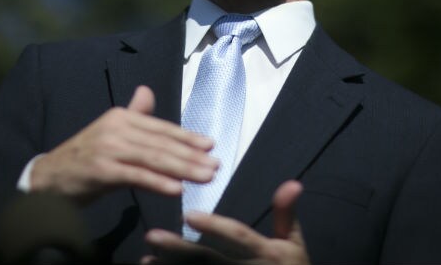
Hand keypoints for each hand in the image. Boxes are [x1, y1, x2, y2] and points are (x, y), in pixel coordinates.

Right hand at [29, 85, 217, 202]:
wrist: (50, 176)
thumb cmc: (87, 156)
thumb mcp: (111, 132)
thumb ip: (134, 115)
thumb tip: (147, 92)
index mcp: (122, 116)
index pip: (161, 127)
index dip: (187, 137)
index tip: (210, 145)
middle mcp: (117, 128)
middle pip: (161, 143)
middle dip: (191, 155)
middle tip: (215, 166)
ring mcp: (108, 148)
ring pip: (153, 158)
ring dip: (183, 168)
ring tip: (205, 176)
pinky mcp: (101, 170)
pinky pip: (136, 176)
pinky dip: (158, 182)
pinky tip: (177, 189)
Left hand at [142, 180, 309, 264]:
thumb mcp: (294, 244)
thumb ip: (286, 214)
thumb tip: (292, 182)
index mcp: (265, 253)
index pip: (237, 236)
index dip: (214, 226)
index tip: (189, 215)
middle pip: (208, 261)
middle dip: (179, 249)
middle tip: (151, 236)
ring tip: (146, 258)